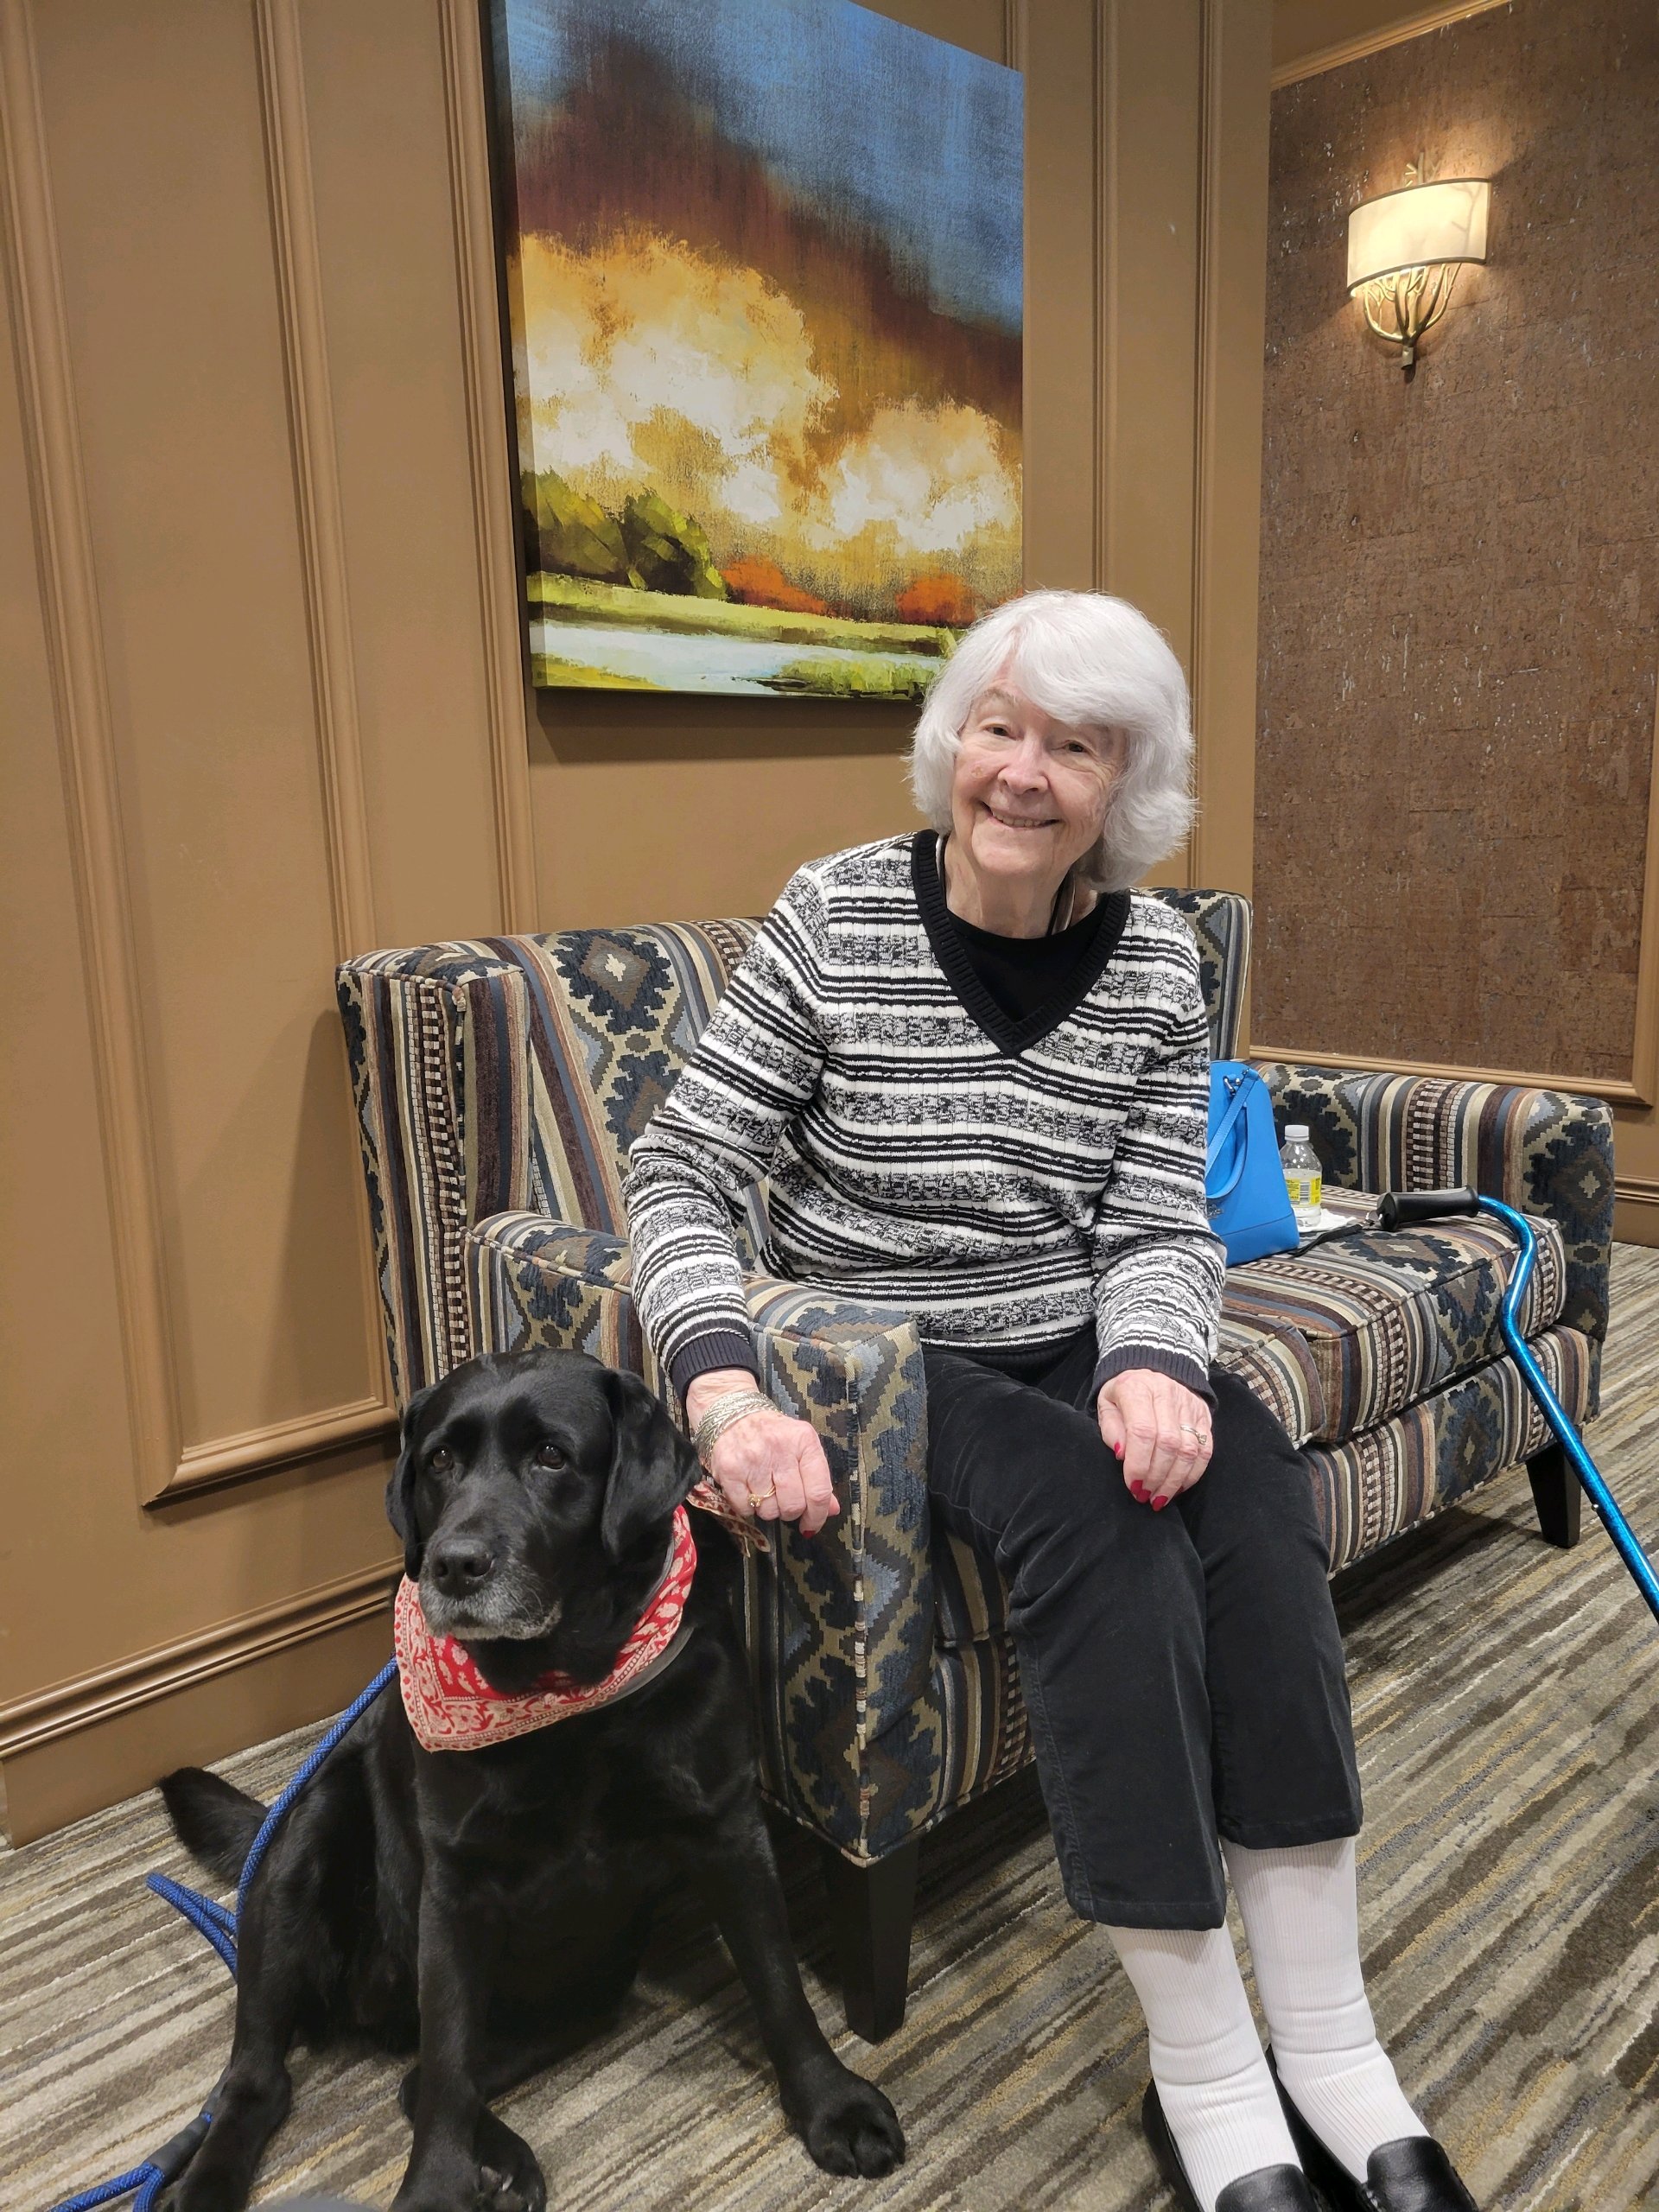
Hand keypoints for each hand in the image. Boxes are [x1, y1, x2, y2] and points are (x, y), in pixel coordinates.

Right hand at [685, 1368, 839, 1537]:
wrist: (732, 1412)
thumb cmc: (773, 1433)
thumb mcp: (801, 1447)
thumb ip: (817, 1478)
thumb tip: (831, 1510)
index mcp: (804, 1441)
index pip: (819, 1491)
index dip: (817, 1516)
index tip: (811, 1525)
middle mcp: (779, 1449)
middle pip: (793, 1505)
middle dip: (790, 1511)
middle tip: (784, 1501)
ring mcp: (753, 1460)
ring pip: (769, 1510)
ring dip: (768, 1508)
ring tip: (764, 1491)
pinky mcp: (729, 1471)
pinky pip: (745, 1509)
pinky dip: (748, 1507)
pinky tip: (748, 1490)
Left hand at [1096, 1369, 1212, 1508]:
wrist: (1153, 1363)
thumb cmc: (1124, 1392)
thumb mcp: (1106, 1404)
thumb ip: (1111, 1429)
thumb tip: (1122, 1455)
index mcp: (1138, 1388)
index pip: (1143, 1432)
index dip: (1139, 1464)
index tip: (1132, 1485)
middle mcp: (1167, 1393)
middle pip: (1168, 1444)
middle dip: (1156, 1477)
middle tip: (1144, 1496)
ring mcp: (1189, 1404)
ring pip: (1189, 1450)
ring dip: (1174, 1481)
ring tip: (1159, 1497)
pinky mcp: (1204, 1415)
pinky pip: (1205, 1450)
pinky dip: (1193, 1473)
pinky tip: (1179, 1487)